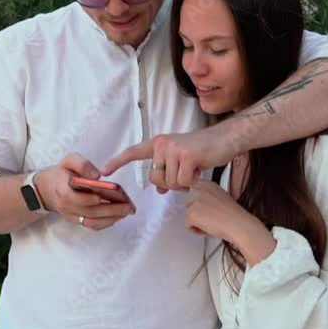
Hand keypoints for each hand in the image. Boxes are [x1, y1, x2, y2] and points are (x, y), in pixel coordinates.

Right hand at [37, 153, 134, 229]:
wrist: (47, 188)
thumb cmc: (61, 172)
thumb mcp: (68, 161)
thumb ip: (82, 164)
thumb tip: (97, 176)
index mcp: (62, 191)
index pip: (75, 199)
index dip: (89, 199)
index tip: (103, 197)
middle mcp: (66, 207)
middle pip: (89, 212)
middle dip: (110, 210)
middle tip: (128, 207)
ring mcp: (71, 216)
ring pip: (92, 222)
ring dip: (111, 219)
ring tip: (127, 212)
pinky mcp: (77, 220)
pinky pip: (92, 225)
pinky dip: (106, 223)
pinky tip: (118, 216)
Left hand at [102, 129, 234, 192]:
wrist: (224, 139)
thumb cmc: (202, 150)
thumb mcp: (180, 160)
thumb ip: (167, 171)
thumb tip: (159, 189)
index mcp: (158, 143)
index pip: (133, 152)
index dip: (118, 162)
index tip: (103, 170)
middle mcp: (162, 144)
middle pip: (155, 179)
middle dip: (170, 183)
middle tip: (186, 172)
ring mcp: (173, 149)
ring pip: (169, 183)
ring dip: (183, 182)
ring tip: (194, 169)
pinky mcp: (186, 157)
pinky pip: (183, 183)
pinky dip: (192, 182)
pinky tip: (199, 170)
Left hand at [187, 180, 277, 264]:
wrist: (239, 224)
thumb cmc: (234, 216)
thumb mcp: (221, 198)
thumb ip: (209, 198)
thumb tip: (202, 205)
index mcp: (208, 184)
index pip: (193, 190)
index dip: (196, 202)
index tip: (202, 208)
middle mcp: (200, 190)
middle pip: (188, 204)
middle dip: (196, 213)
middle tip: (209, 219)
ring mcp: (195, 201)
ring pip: (188, 215)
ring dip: (197, 223)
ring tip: (211, 225)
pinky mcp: (191, 213)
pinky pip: (188, 225)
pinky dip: (196, 231)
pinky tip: (209, 229)